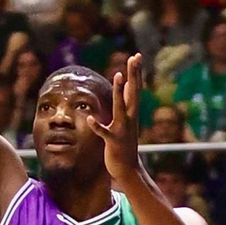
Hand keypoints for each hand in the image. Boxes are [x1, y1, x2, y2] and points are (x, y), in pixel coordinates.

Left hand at [98, 52, 144, 186]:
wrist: (129, 169)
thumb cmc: (125, 143)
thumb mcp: (127, 120)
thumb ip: (127, 103)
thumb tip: (129, 85)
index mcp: (132, 113)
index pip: (135, 89)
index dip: (135, 73)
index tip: (136, 56)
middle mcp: (130, 118)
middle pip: (133, 92)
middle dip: (133, 75)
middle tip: (134, 57)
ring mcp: (123, 129)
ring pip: (121, 108)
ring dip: (120, 92)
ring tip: (118, 76)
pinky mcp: (114, 142)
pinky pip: (105, 132)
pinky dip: (98, 126)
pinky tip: (89, 119)